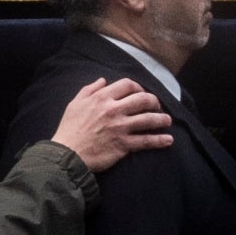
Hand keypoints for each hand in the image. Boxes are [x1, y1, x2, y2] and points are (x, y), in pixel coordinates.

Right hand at [50, 77, 173, 173]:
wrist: (67, 154)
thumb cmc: (69, 128)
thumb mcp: (75, 103)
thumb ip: (89, 89)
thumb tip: (102, 80)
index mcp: (102, 98)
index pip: (127, 85)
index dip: (138, 87)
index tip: (141, 93)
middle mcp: (114, 110)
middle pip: (143, 99)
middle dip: (154, 101)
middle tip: (157, 106)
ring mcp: (121, 127)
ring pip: (148, 119)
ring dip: (162, 119)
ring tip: (167, 120)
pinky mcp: (124, 144)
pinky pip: (146, 141)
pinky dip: (160, 140)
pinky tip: (168, 140)